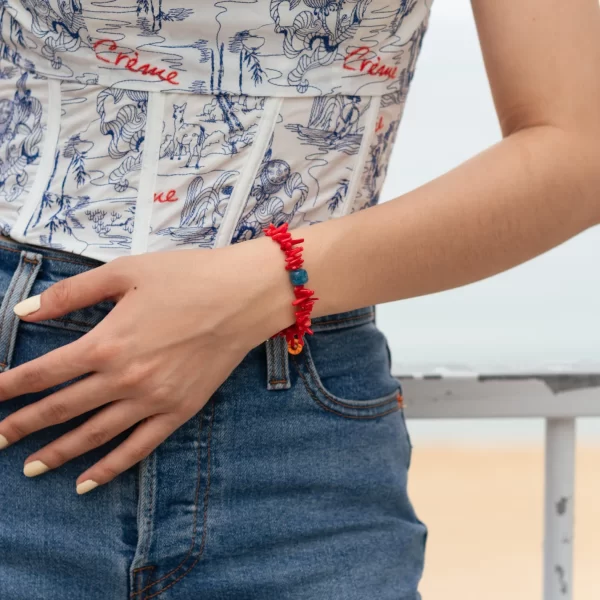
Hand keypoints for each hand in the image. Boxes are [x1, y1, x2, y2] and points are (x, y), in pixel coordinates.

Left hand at [0, 237, 291, 493]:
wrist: (243, 296)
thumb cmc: (187, 278)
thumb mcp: (126, 272)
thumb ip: (73, 293)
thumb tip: (27, 312)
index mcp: (107, 342)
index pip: (44, 373)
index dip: (9, 387)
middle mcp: (125, 379)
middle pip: (62, 408)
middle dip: (23, 425)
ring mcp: (153, 401)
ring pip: (94, 435)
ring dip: (57, 453)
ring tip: (29, 467)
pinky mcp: (179, 411)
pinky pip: (138, 447)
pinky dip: (110, 467)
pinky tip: (85, 481)